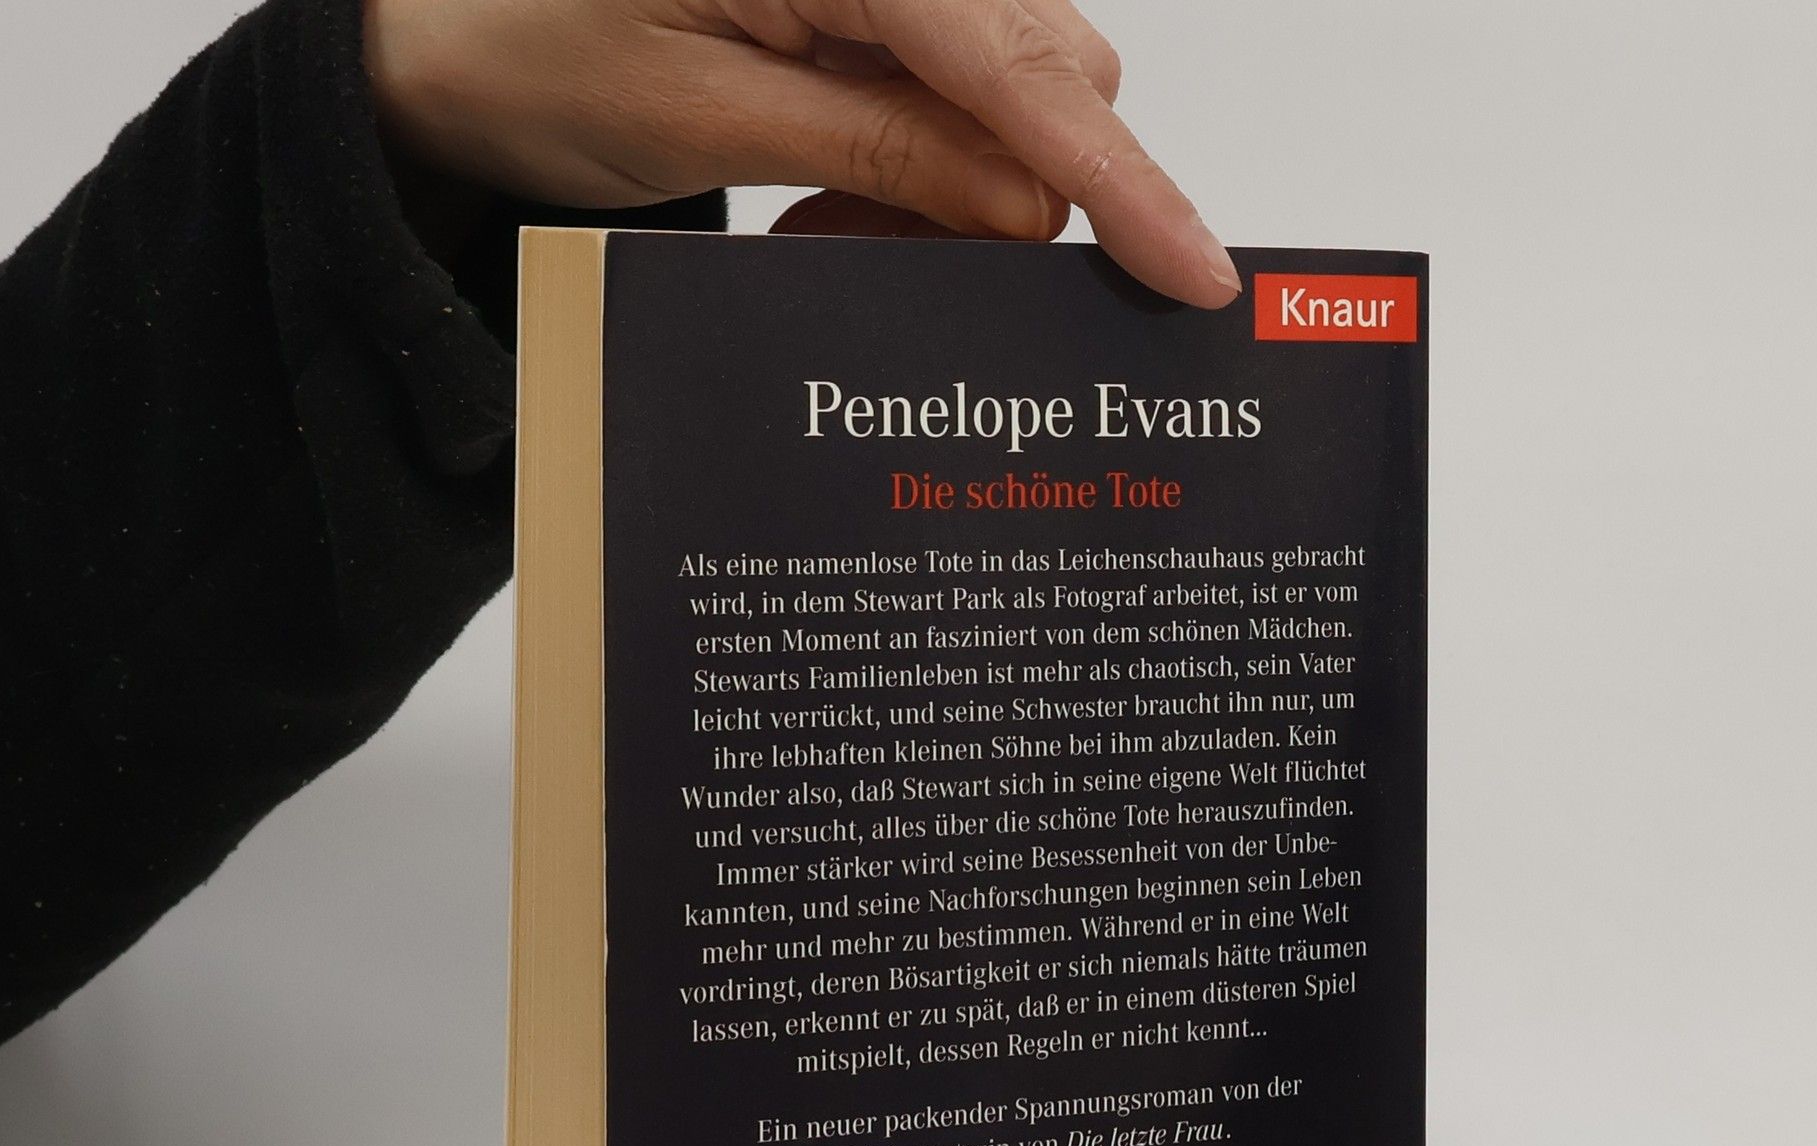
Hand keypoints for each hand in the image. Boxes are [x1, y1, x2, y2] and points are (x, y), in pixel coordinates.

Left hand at [362, 0, 1239, 307]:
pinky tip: (828, 195)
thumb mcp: (704, 115)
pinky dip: (912, 172)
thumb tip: (1025, 205)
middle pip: (1045, 70)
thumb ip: (880, 145)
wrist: (447, 31)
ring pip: (1007, 96)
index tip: (1189, 267)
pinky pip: (949, 101)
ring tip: (818, 220)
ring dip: (948, 189)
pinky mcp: (867, 6)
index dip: (1117, 177)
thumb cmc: (530, 46)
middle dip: (1006, 191)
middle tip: (869, 245)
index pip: (1016, 66)